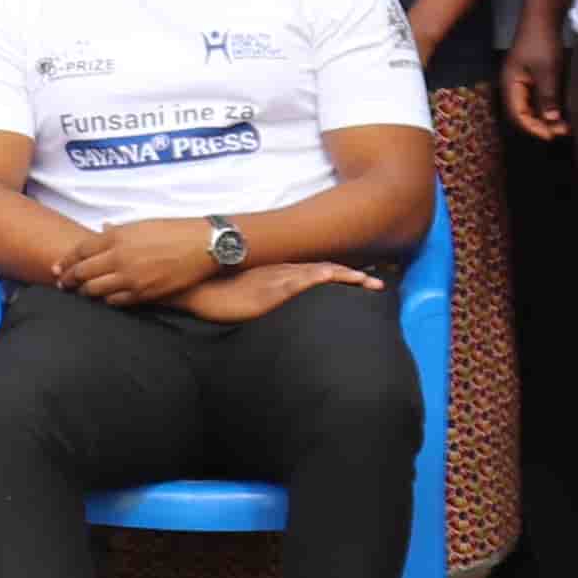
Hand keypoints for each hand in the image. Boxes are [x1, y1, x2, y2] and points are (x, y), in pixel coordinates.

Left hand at [55, 218, 212, 308]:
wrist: (203, 245)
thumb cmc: (173, 230)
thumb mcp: (140, 224)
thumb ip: (117, 232)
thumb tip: (102, 231)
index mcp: (115, 238)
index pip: (79, 252)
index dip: (65, 261)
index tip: (57, 268)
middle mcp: (119, 258)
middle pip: (82, 273)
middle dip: (68, 280)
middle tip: (62, 284)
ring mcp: (131, 278)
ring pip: (95, 290)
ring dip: (85, 292)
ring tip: (81, 292)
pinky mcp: (144, 293)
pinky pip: (116, 301)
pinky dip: (107, 300)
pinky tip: (105, 298)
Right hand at [184, 256, 384, 324]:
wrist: (197, 287)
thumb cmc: (217, 294)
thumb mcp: (246, 295)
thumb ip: (263, 297)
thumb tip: (275, 307)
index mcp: (279, 274)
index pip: (317, 271)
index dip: (341, 274)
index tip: (363, 278)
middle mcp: (284, 271)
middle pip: (326, 270)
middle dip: (354, 275)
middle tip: (380, 280)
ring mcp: (280, 278)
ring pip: (322, 273)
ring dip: (348, 276)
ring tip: (372, 283)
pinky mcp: (273, 288)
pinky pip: (304, 280)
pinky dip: (324, 277)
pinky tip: (339, 277)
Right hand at [502, 19, 569, 145]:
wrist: (543, 17)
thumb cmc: (541, 43)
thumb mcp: (547, 71)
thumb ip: (548, 97)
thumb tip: (552, 121)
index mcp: (510, 85)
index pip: (518, 115)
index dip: (534, 128)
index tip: (552, 136)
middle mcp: (514, 86)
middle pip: (523, 113)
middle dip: (541, 125)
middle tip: (562, 132)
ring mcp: (523, 81)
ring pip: (532, 107)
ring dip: (546, 118)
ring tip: (565, 126)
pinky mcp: (533, 77)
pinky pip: (538, 98)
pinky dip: (549, 107)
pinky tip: (562, 112)